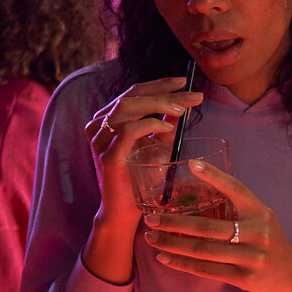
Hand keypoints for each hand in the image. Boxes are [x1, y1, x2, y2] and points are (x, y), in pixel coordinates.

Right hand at [86, 76, 203, 231]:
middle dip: (164, 92)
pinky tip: (167, 127)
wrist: (125, 211)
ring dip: (159, 104)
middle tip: (192, 93)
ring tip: (182, 108)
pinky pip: (128, 131)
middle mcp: (99, 125)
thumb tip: (184, 103)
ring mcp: (100, 140)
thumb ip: (166, 124)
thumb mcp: (157, 145)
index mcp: (108, 119)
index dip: (160, 84)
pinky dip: (150, 124)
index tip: (185, 81)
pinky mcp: (107, 156)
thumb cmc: (141, 177)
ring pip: (128, 108)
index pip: (134, 92)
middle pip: (132, 96)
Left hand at [141, 159, 291, 291]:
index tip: (192, 165)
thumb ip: (236, 209)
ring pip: (204, 250)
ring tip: (151, 238)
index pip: (236, 189)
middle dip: (174, 223)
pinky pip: (207, 270)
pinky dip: (183, 264)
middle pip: (208, 228)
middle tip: (150, 219)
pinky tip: (165, 257)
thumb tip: (195, 195)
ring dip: (173, 244)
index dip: (214, 176)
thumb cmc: (269, 241)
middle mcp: (257, 233)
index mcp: (260, 212)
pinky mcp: (244, 277)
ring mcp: (251, 257)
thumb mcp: (261, 219)